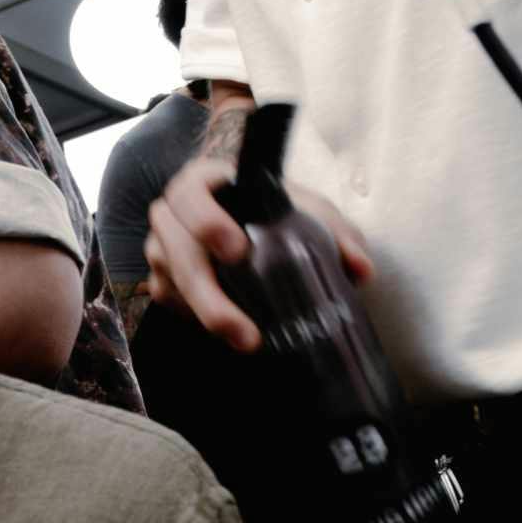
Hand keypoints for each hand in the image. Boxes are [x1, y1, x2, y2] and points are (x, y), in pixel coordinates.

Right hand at [147, 149, 373, 351]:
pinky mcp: (161, 277)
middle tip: (241, 328)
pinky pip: (168, 300)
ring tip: (244, 340)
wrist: (252, 219)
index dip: (206, 221)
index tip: (236, 251)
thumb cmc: (275, 208)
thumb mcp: (310, 210)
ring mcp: (161, 246)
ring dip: (204, 314)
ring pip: (169, 281)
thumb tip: (360, 269)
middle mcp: (172, 213)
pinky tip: (224, 329)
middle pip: (174, 250)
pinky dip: (192, 317)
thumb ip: (338, 233)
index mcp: (203, 183)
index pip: (191, 195)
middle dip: (206, 294)